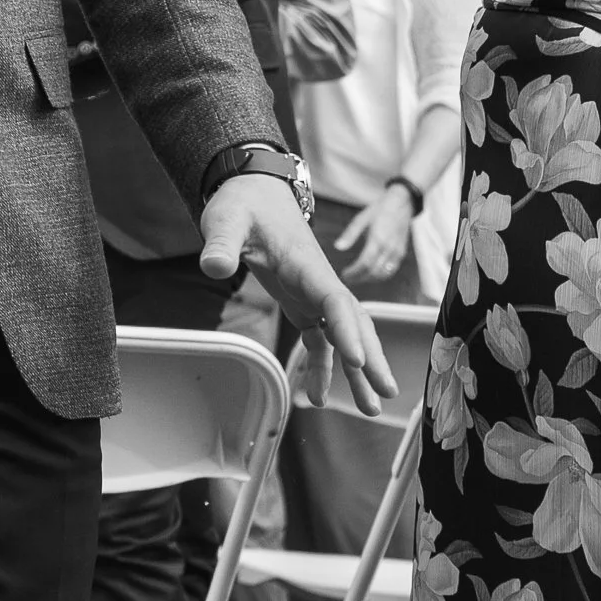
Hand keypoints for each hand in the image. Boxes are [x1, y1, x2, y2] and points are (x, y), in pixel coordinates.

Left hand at [199, 170, 394, 411]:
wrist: (253, 191)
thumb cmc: (243, 205)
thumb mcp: (227, 220)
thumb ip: (221, 243)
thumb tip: (214, 267)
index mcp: (305, 264)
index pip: (334, 299)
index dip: (347, 329)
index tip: (357, 360)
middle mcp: (317, 282)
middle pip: (353, 322)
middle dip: (371, 358)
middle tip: (385, 393)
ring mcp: (313, 295)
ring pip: (344, 335)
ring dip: (357, 371)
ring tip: (370, 409)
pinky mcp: (302, 303)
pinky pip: (320, 340)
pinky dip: (324, 367)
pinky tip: (318, 397)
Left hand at [338, 183, 417, 290]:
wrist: (401, 204)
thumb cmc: (379, 210)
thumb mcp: (361, 218)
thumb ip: (350, 235)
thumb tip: (338, 247)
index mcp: (377, 239)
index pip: (365, 263)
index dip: (354, 272)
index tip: (344, 274)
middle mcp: (389, 248)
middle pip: (374, 272)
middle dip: (360, 278)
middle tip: (348, 279)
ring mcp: (397, 252)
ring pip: (383, 274)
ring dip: (369, 279)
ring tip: (357, 278)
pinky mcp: (401, 254)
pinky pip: (391, 271)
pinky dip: (380, 276)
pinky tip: (370, 274)